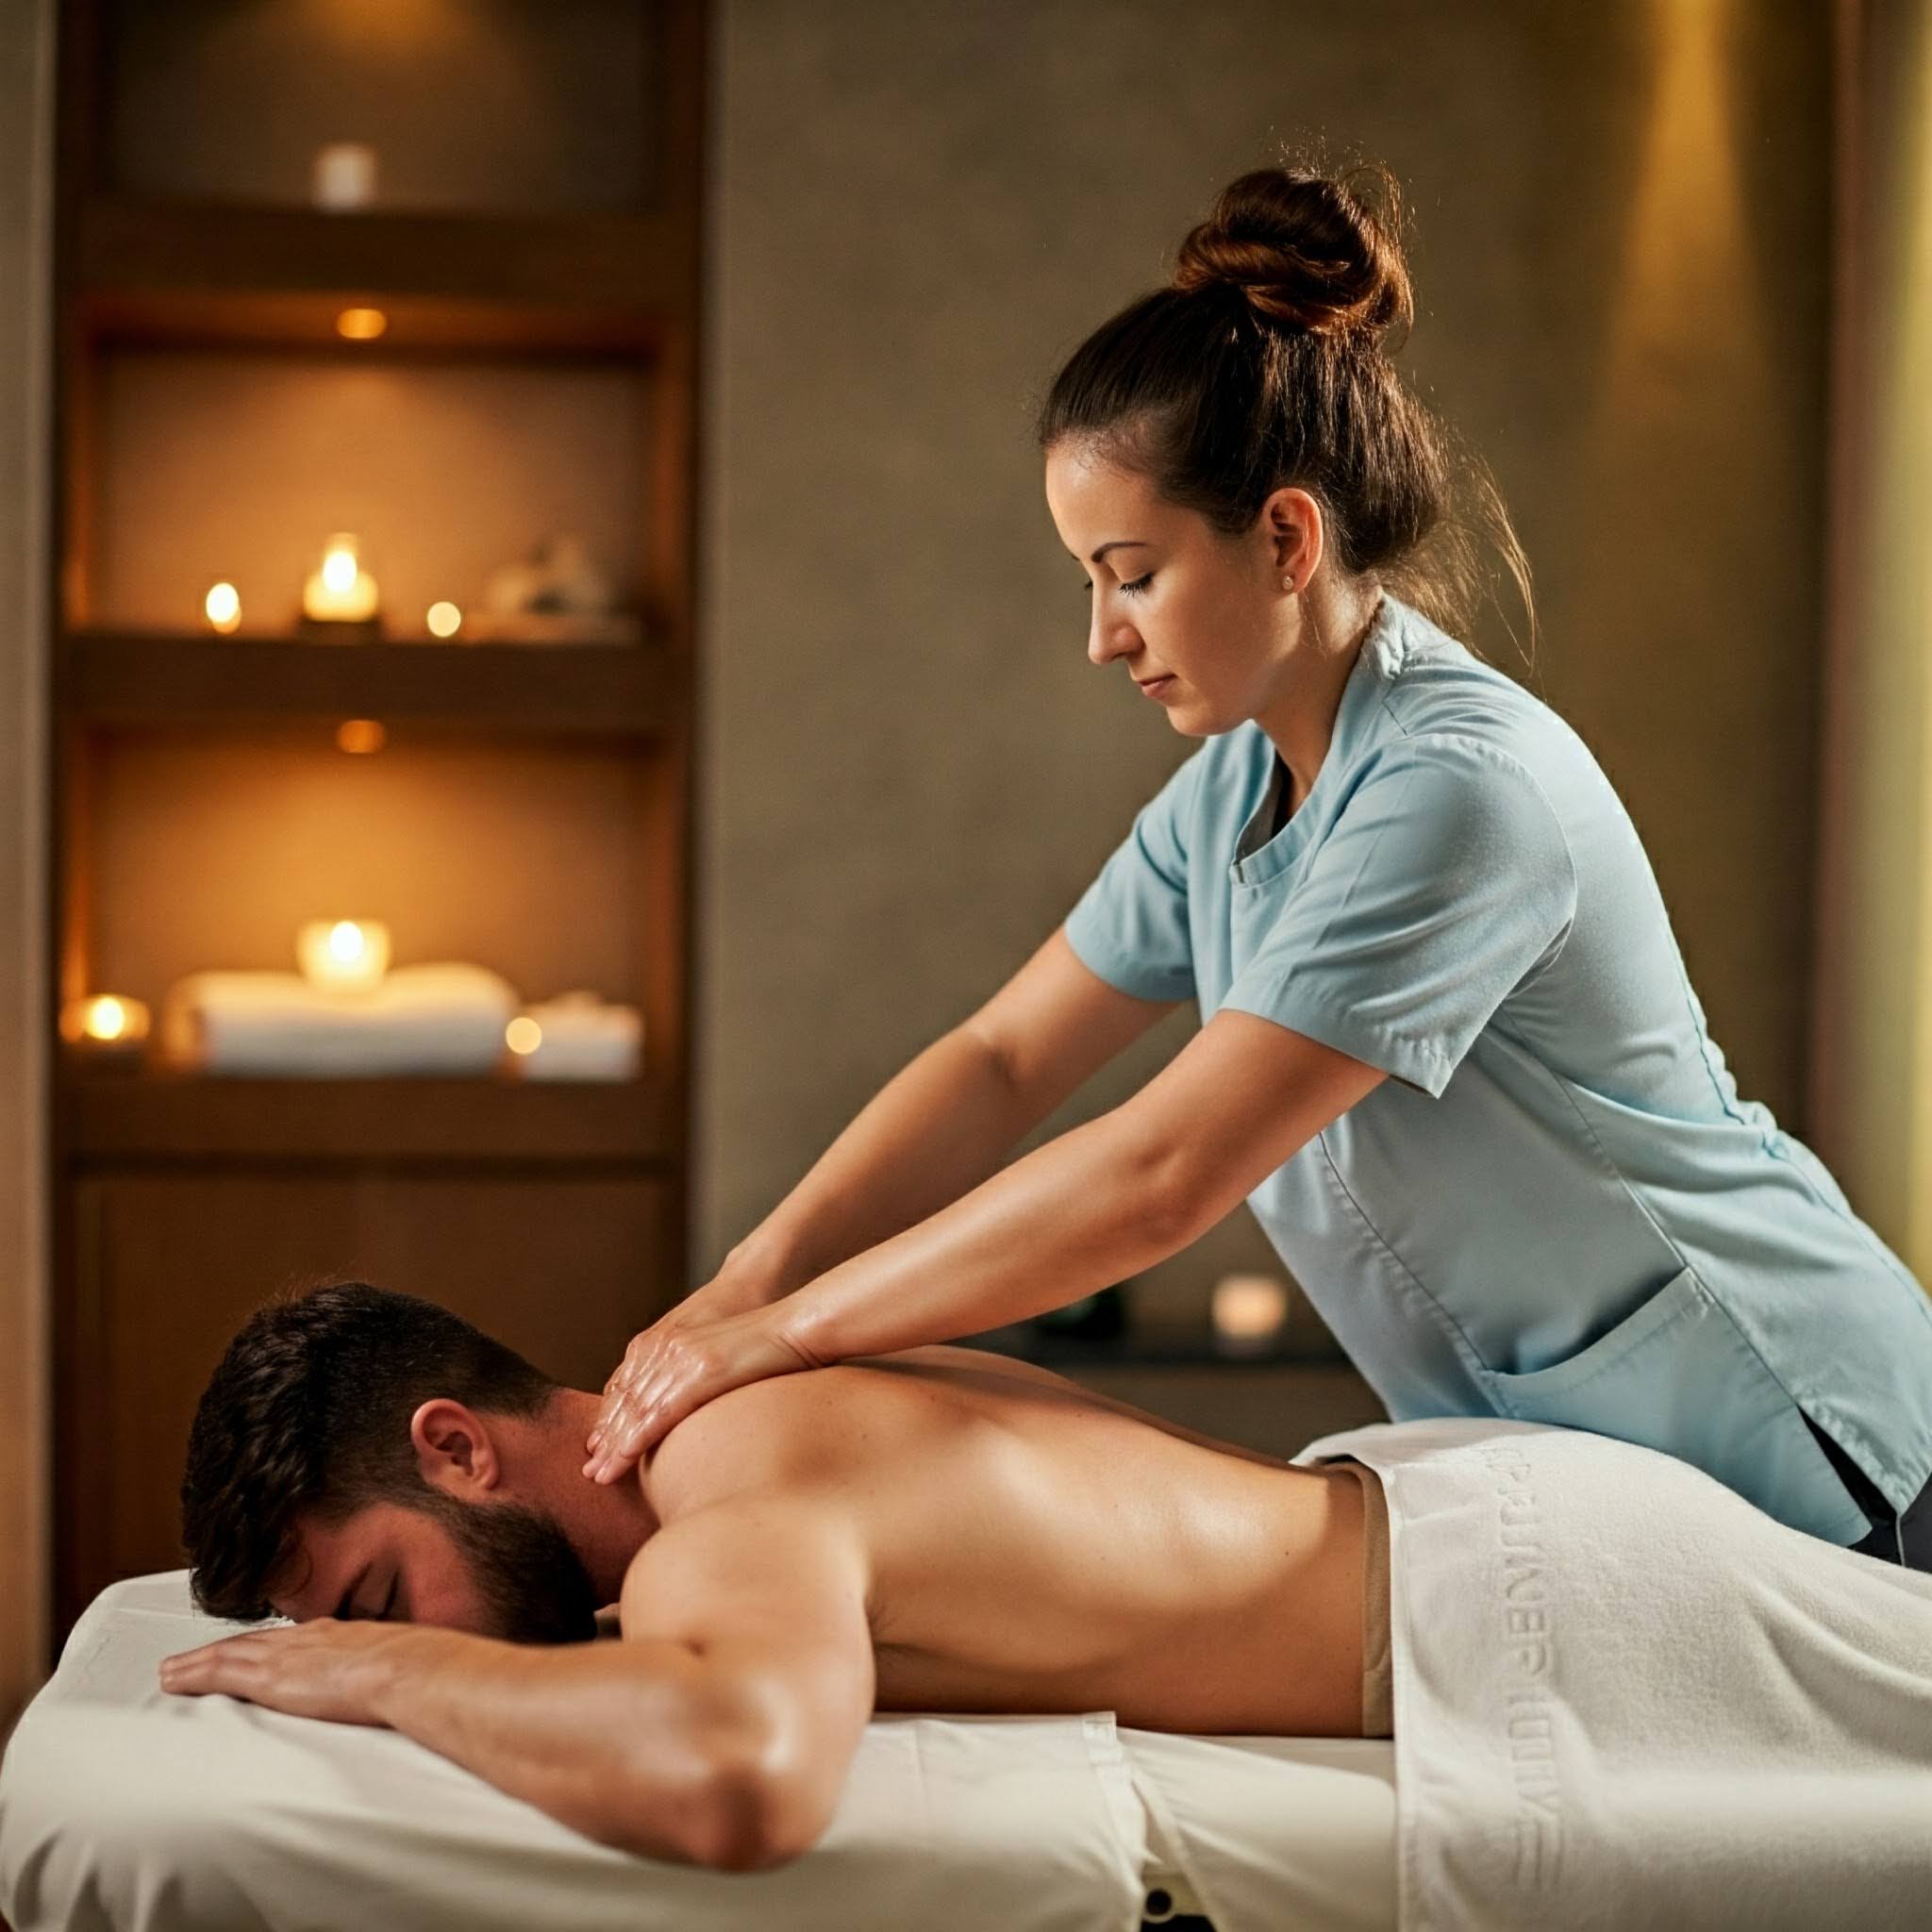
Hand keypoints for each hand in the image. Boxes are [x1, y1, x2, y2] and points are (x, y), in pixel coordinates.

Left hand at [158, 1619, 425, 1725]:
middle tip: (197, 1658)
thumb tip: (407, 1694)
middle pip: (255, 1642)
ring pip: (229, 1653)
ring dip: (199, 1661)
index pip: (294, 1641)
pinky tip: (173, 1679)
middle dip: (226, 1650)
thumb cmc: (419, 1672)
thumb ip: (392, 1679)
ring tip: (174, 1670)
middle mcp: (308, 1638)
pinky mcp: (269, 1675)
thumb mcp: (404, 1669)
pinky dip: (193, 1674)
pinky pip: (219, 1671)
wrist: (412, 1668)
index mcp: (341, 1637)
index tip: (255, 1653)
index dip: (269, 1647)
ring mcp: (287, 1654)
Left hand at [584, 1305, 821, 1483]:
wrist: (794, 1319)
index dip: (610, 1419)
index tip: (597, 1449)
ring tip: (600, 1475)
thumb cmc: (767, 1341)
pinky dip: (637, 1436)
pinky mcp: (699, 1371)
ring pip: (635, 1407)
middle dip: (605, 1437)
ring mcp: (681, 1358)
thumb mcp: (720, 1355)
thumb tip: (695, 1407)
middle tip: (589, 1472)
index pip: (628, 1385)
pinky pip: (660, 1409)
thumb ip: (697, 1375)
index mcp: (668, 1340)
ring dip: (614, 1445)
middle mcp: (666, 1346)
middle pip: (624, 1398)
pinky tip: (623, 1457)